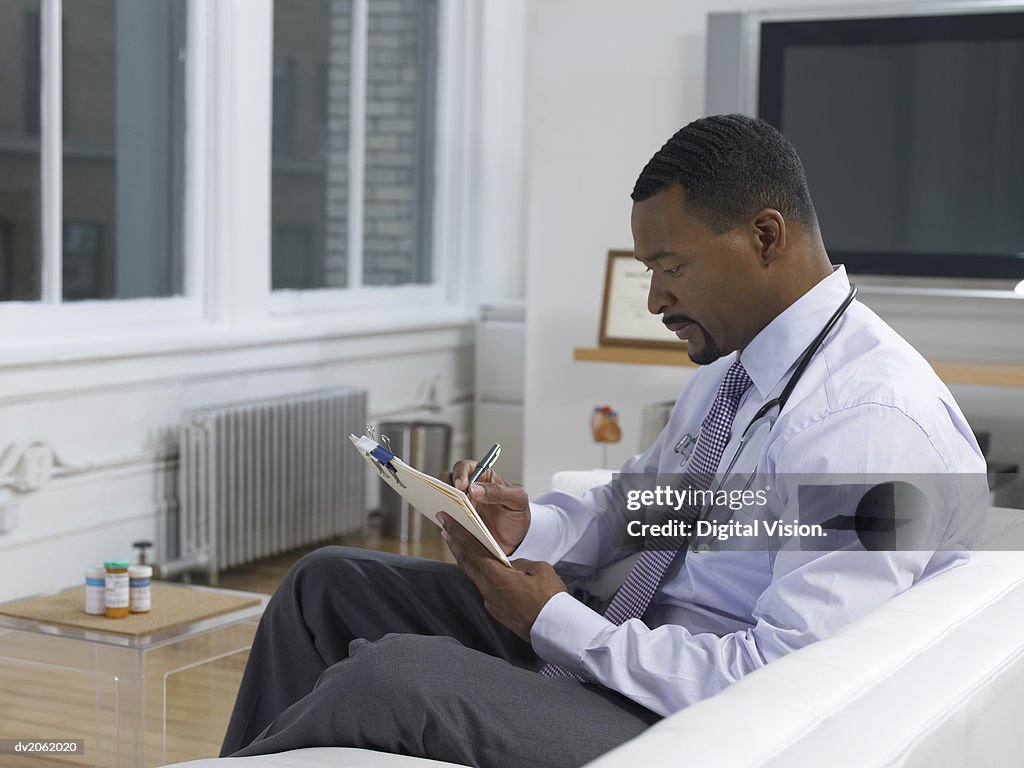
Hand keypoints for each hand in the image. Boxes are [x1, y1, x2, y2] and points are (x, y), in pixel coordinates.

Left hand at [437, 511, 566, 640]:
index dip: (459, 535)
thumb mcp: (539, 569)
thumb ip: (520, 563)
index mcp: (498, 578)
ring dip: (467, 559)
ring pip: (475, 576)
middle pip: (467, 564)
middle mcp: (489, 591)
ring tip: (460, 545)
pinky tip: (484, 568)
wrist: (555, 630)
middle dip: (456, 544)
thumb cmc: (550, 599)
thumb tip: (511, 565)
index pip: (473, 551)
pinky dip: (481, 575)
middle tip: (446, 528)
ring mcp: (491, 603)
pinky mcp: (497, 611)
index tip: (447, 523)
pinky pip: (485, 588)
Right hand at [441, 461, 530, 554]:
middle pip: (447, 480)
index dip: (460, 473)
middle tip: (450, 498)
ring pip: (443, 499)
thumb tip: (474, 488)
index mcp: (483, 477)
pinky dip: (443, 520)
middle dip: (445, 486)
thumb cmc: (517, 514)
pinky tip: (447, 525)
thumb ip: (499, 491)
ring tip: (446, 511)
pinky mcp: (457, 522)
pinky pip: (445, 519)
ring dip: (441, 503)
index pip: (465, 467)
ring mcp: (461, 506)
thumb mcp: (518, 500)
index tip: (461, 485)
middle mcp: (468, 490)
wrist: (517, 540)